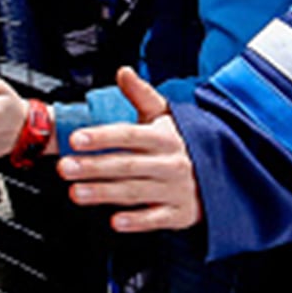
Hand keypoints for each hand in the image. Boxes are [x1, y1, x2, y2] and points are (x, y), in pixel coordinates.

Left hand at [58, 68, 202, 231]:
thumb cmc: (185, 142)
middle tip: (64, 168)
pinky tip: (114, 221)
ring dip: (104, 193)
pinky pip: (156, 219)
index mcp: (164, 137)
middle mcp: (170, 163)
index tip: (76, 138)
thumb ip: (141, 95)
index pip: (129, 135)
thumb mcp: (166, 116)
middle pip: (126, 165)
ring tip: (75, 193)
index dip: (102, 136)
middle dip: (93, 167)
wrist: (227, 173)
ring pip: (136, 191)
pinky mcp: (180, 213)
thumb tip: (122, 71)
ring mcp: (176, 189)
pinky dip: (137, 221)